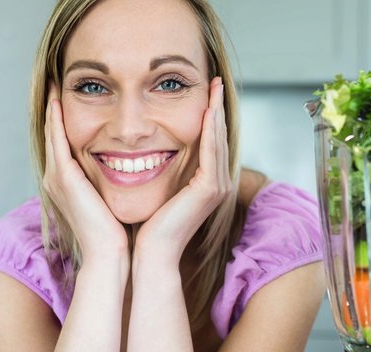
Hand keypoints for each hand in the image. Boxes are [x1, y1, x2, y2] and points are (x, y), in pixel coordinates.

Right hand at [42, 83, 128, 262]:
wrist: (110, 254)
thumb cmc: (118, 232)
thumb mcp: (112, 199)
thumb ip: (112, 182)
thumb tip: (130, 168)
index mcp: (68, 184)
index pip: (64, 144)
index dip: (64, 120)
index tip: (71, 98)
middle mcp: (57, 178)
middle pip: (53, 134)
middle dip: (54, 108)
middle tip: (57, 81)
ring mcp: (57, 178)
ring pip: (52, 133)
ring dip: (53, 107)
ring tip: (55, 83)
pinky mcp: (64, 178)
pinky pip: (57, 140)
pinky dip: (56, 120)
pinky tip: (57, 100)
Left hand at [134, 76, 231, 264]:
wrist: (152, 251)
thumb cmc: (151, 222)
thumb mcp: (163, 187)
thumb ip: (169, 169)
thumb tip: (158, 149)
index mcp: (209, 184)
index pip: (212, 143)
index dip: (211, 116)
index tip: (207, 92)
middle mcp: (219, 184)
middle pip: (220, 137)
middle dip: (217, 107)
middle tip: (215, 81)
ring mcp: (218, 187)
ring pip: (218, 140)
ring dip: (216, 111)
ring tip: (215, 87)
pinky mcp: (209, 189)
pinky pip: (211, 152)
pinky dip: (210, 129)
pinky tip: (207, 110)